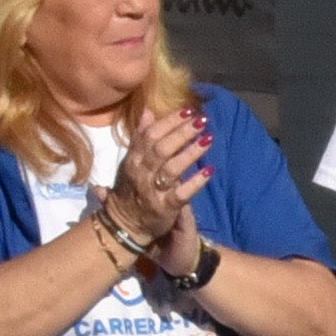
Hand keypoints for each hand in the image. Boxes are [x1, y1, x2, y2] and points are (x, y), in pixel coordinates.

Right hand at [104, 99, 211, 252]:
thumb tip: (148, 111)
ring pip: (172, 168)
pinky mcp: (165, 208)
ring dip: (191, 152)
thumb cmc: (132, 189)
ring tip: (208, 139)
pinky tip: (209, 170)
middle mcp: (141, 173)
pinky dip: (196, 182)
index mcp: (132, 160)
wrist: (125, 226)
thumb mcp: (131, 162)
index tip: (187, 110)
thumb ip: (140, 137)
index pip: (150, 135)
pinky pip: (181, 194)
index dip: (169, 121)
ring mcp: (153, 191)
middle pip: (161, 148)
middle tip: (202, 120)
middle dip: (182, 132)